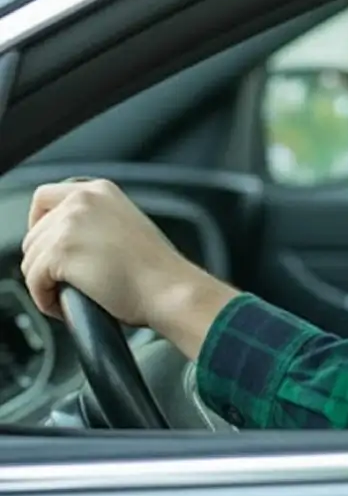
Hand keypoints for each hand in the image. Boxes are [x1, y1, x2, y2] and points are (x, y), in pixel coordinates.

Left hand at [21, 180, 231, 355]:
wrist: (169, 288)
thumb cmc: (156, 269)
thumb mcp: (126, 225)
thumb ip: (94, 221)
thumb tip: (67, 241)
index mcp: (100, 189)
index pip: (45, 198)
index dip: (41, 226)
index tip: (51, 248)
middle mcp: (81, 199)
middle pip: (33, 232)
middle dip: (43, 260)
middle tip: (63, 280)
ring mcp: (69, 224)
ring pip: (30, 258)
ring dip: (43, 281)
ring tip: (66, 295)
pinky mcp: (61, 252)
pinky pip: (33, 280)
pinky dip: (43, 298)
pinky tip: (63, 305)